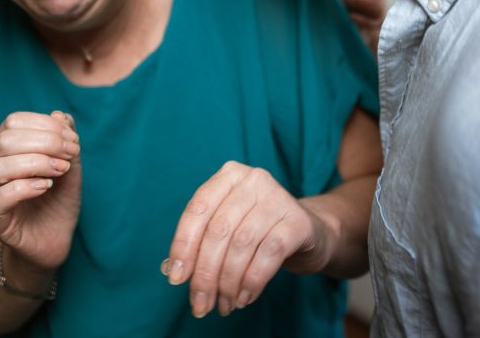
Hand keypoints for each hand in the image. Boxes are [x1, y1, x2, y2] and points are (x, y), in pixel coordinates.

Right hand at [0, 110, 81, 271]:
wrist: (55, 238)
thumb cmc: (58, 198)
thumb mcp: (69, 164)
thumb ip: (66, 139)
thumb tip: (60, 115)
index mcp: (8, 148)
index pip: (13, 121)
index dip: (45, 125)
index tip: (73, 139)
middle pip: (5, 140)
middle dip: (44, 142)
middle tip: (70, 155)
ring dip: (35, 164)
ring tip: (59, 171)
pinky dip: (24, 188)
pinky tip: (45, 187)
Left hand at [162, 162, 332, 317]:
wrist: (308, 232)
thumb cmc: (257, 230)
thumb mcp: (227, 227)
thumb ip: (199, 242)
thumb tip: (172, 270)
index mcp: (228, 175)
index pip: (198, 210)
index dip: (183, 246)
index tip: (176, 278)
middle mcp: (253, 179)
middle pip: (219, 230)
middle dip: (206, 273)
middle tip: (201, 303)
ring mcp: (278, 197)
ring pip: (242, 243)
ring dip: (228, 282)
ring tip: (224, 304)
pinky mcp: (298, 221)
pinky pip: (269, 254)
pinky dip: (252, 280)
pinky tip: (244, 297)